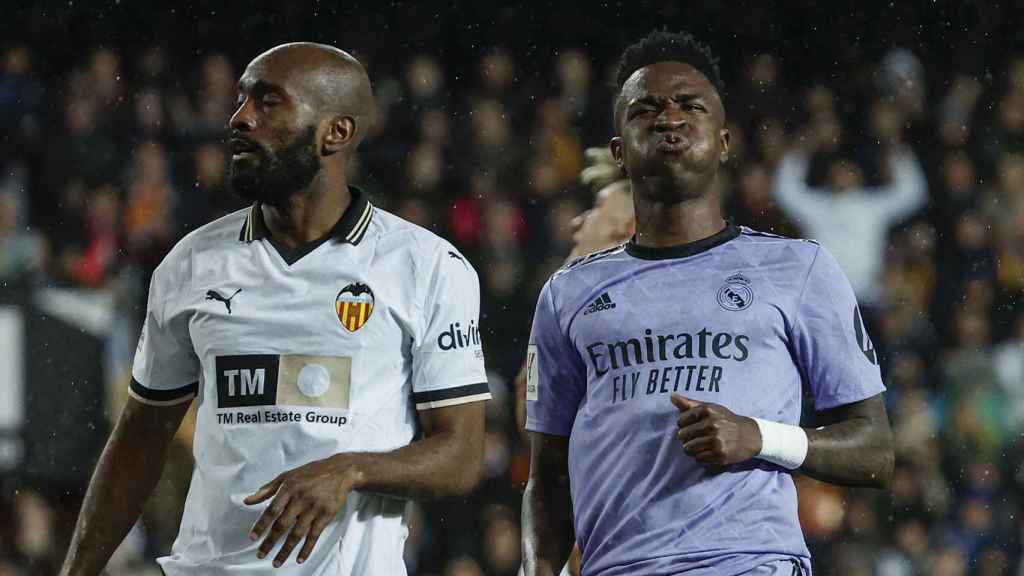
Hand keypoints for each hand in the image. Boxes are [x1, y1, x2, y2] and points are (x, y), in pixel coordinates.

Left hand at [244, 454, 362, 566]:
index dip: (261, 525)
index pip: (272, 510)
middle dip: (270, 542)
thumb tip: (247, 501)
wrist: (340, 471)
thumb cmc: (311, 473)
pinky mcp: (326, 515)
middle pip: (282, 525)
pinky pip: (314, 535)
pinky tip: (299, 559)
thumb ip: (267, 489)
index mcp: (289, 488)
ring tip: (276, 563)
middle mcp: (300, 499)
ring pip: (297, 533)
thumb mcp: (288, 476)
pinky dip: (307, 548)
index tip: (252, 538)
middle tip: (260, 555)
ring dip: (285, 550)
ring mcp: (314, 508)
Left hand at [670, 394, 761, 466]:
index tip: (689, 426)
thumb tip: (672, 396)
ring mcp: (716, 441)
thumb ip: (690, 403)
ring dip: (692, 449)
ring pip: (688, 449)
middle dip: (686, 438)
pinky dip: (700, 457)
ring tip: (700, 445)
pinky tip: (708, 452)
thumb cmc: (726, 420)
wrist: (750, 435)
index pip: (681, 420)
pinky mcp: (720, 455)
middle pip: (682, 435)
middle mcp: (712, 425)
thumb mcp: (711, 408)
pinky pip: (698, 459)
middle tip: (695, 437)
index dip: (682, 425)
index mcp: (708, 411)